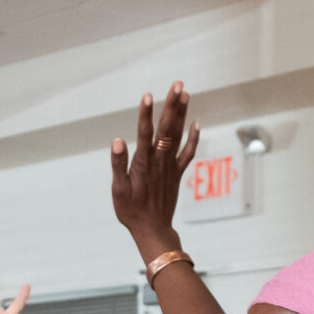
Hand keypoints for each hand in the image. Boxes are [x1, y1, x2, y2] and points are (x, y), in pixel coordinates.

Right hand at [109, 84, 198, 250]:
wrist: (152, 229)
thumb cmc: (131, 211)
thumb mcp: (118, 190)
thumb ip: (118, 165)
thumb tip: (117, 141)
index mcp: (142, 163)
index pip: (144, 133)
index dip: (145, 114)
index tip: (147, 95)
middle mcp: (159, 161)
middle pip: (166, 128)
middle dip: (172, 105)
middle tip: (178, 84)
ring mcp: (170, 166)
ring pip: (178, 135)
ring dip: (182, 114)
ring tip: (185, 93)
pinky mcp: (177, 173)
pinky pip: (188, 152)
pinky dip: (193, 137)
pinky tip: (196, 122)